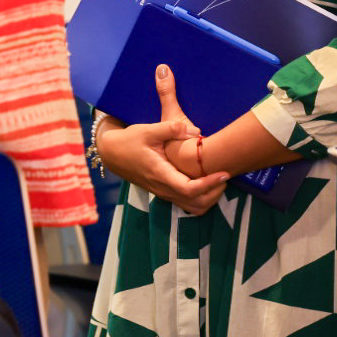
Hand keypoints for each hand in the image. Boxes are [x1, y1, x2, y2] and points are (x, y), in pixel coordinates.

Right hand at [97, 64, 228, 214]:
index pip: (190, 189)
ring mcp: (163, 193)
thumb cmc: (129, 140)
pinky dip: (201, 199)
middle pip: (196, 203)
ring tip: (217, 181)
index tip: (224, 172)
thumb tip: (195, 130)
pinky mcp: (164, 192)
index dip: (210, 184)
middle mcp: (163, 188)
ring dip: (209, 198)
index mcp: (160, 174)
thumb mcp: (146, 130)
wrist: (111, 153)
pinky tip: (205, 184)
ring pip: (193, 207)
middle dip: (215, 192)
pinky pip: (187, 204)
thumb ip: (170, 129)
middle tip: (224, 174)